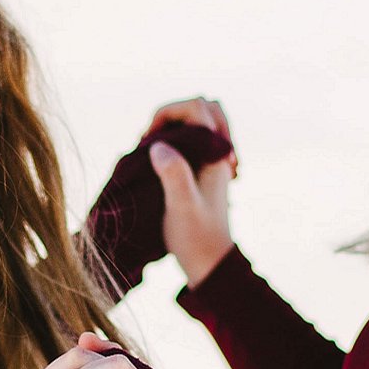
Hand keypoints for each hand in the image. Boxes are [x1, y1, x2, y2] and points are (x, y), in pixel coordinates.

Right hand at [147, 98, 237, 286]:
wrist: (209, 261)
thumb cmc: (196, 236)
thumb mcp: (182, 206)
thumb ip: (174, 174)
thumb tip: (159, 145)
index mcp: (217, 154)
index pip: (198, 108)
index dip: (169, 113)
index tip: (149, 138)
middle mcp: (219, 152)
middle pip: (206, 107)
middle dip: (176, 113)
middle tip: (155, 136)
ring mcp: (214, 160)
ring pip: (202, 121)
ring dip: (177, 124)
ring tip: (155, 147)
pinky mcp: (205, 170)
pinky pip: (196, 139)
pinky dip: (178, 138)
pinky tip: (161, 158)